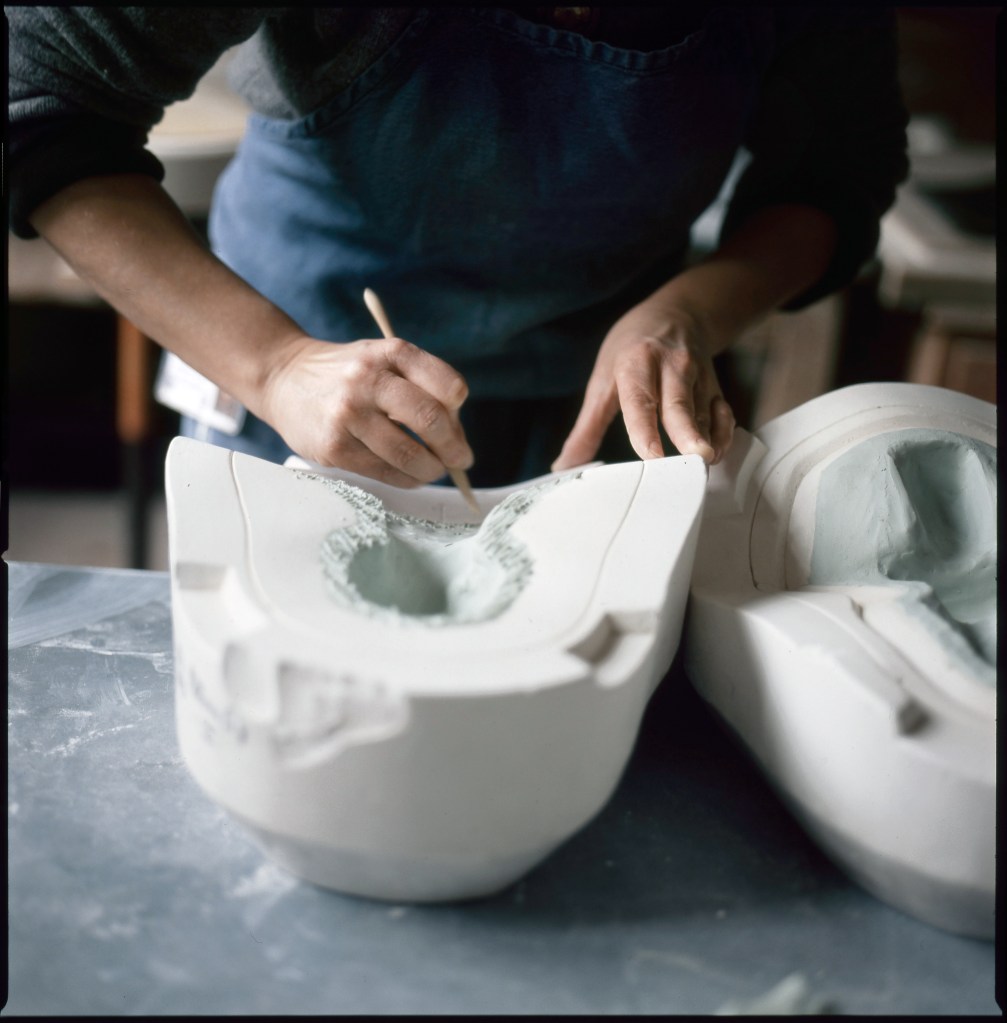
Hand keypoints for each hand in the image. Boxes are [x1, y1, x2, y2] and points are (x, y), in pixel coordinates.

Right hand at [262, 334, 473, 486]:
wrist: (283, 378)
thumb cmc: (346, 373)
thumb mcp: (381, 359)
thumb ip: (420, 387)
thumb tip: (456, 437)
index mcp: (391, 352)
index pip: (448, 386)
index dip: (459, 412)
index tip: (456, 425)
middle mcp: (369, 378)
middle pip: (431, 420)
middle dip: (453, 448)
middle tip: (461, 459)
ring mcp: (349, 414)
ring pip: (409, 454)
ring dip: (432, 469)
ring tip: (434, 469)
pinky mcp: (335, 446)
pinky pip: (385, 472)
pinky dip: (407, 478)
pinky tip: (410, 474)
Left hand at [552, 303, 734, 470]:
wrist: (674, 314)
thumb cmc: (632, 349)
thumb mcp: (602, 380)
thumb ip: (586, 428)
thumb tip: (565, 465)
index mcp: (636, 363)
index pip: (640, 400)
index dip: (645, 430)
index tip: (650, 455)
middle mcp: (671, 367)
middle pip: (680, 406)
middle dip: (688, 435)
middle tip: (694, 459)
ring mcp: (697, 376)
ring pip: (704, 415)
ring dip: (705, 444)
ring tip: (701, 468)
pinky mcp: (715, 387)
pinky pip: (724, 415)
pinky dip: (722, 437)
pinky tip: (714, 453)